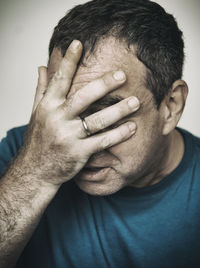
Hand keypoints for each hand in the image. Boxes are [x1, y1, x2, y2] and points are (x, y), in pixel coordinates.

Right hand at [21, 40, 139, 185]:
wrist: (36, 170)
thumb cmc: (39, 139)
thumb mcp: (37, 113)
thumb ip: (41, 89)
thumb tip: (42, 67)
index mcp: (48, 106)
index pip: (59, 79)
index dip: (68, 61)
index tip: (79, 43)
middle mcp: (57, 118)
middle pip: (83, 97)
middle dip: (103, 84)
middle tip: (123, 75)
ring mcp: (68, 136)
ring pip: (96, 120)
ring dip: (118, 110)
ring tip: (136, 102)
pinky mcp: (78, 152)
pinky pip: (102, 141)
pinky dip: (118, 134)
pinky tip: (132, 127)